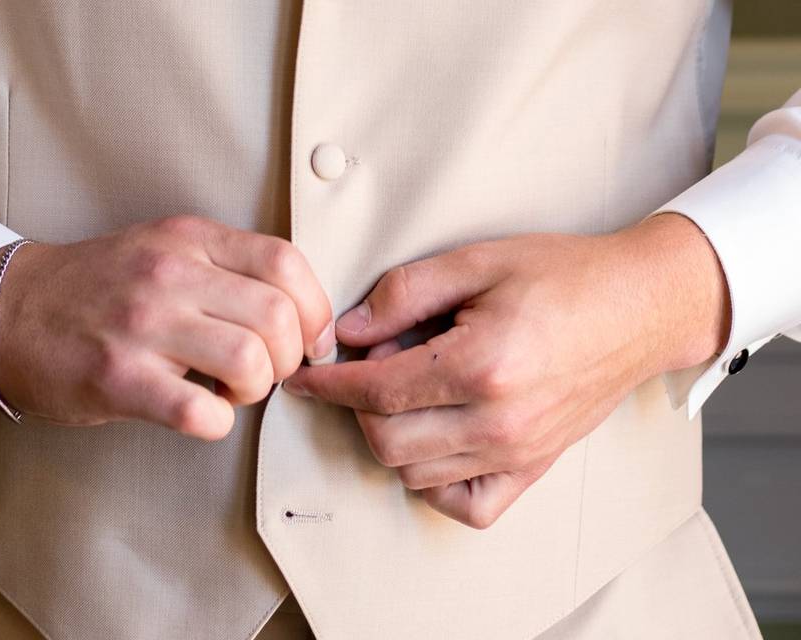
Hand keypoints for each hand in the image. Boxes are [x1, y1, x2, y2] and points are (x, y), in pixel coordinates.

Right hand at [0, 216, 333, 439]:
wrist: (9, 309)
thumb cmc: (100, 288)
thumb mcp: (167, 249)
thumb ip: (230, 269)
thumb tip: (303, 319)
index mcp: (191, 240)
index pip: (288, 263)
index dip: (316, 311)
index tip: (310, 342)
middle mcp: (170, 274)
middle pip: (279, 318)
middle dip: (290, 360)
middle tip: (265, 373)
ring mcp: (142, 325)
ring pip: (250, 360)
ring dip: (255, 389)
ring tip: (229, 390)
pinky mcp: (117, 378)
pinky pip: (201, 411)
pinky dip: (218, 421)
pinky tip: (201, 412)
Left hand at [284, 213, 728, 527]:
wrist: (641, 306)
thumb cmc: (565, 276)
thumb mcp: (478, 261)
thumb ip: (404, 295)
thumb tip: (349, 332)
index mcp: (482, 366)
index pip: (376, 393)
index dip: (329, 385)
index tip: (305, 376)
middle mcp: (499, 422)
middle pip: (386, 442)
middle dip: (357, 408)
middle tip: (371, 366)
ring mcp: (518, 452)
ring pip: (415, 474)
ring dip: (390, 436)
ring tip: (407, 390)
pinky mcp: (534, 467)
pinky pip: (466, 504)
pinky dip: (434, 482)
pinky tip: (435, 440)